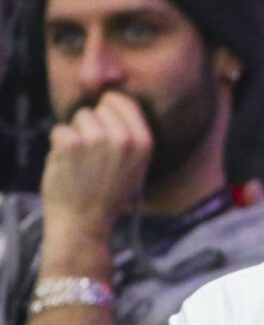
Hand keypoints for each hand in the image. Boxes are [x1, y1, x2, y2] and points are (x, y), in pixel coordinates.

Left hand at [41, 90, 152, 239]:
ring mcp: (98, 139)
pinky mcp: (72, 144)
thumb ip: (132, 134)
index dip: (111, 108)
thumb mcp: (136, 165)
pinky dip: (58, 145)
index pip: (126, 102)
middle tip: (92, 152)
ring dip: (75, 133)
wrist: (84, 226)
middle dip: (93, 123)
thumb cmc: (108, 195)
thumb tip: (113, 99)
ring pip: (79, 116)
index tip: (103, 123)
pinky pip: (59, 129)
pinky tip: (66, 165)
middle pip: (101, 108)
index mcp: (144, 142)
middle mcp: (125, 138)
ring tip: (80, 161)